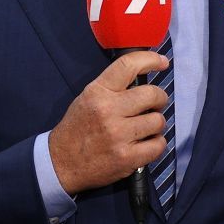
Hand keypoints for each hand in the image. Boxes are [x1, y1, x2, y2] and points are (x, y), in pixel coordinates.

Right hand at [47, 51, 171, 195]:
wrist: (62, 163)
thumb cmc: (78, 128)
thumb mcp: (87, 98)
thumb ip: (112, 87)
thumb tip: (143, 76)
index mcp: (97, 92)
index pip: (128, 65)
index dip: (150, 60)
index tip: (162, 62)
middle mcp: (108, 110)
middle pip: (152, 94)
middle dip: (159, 98)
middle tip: (154, 104)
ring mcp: (119, 135)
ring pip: (158, 121)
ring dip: (156, 124)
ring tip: (145, 128)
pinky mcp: (127, 158)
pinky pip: (158, 145)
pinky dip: (156, 144)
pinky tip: (145, 143)